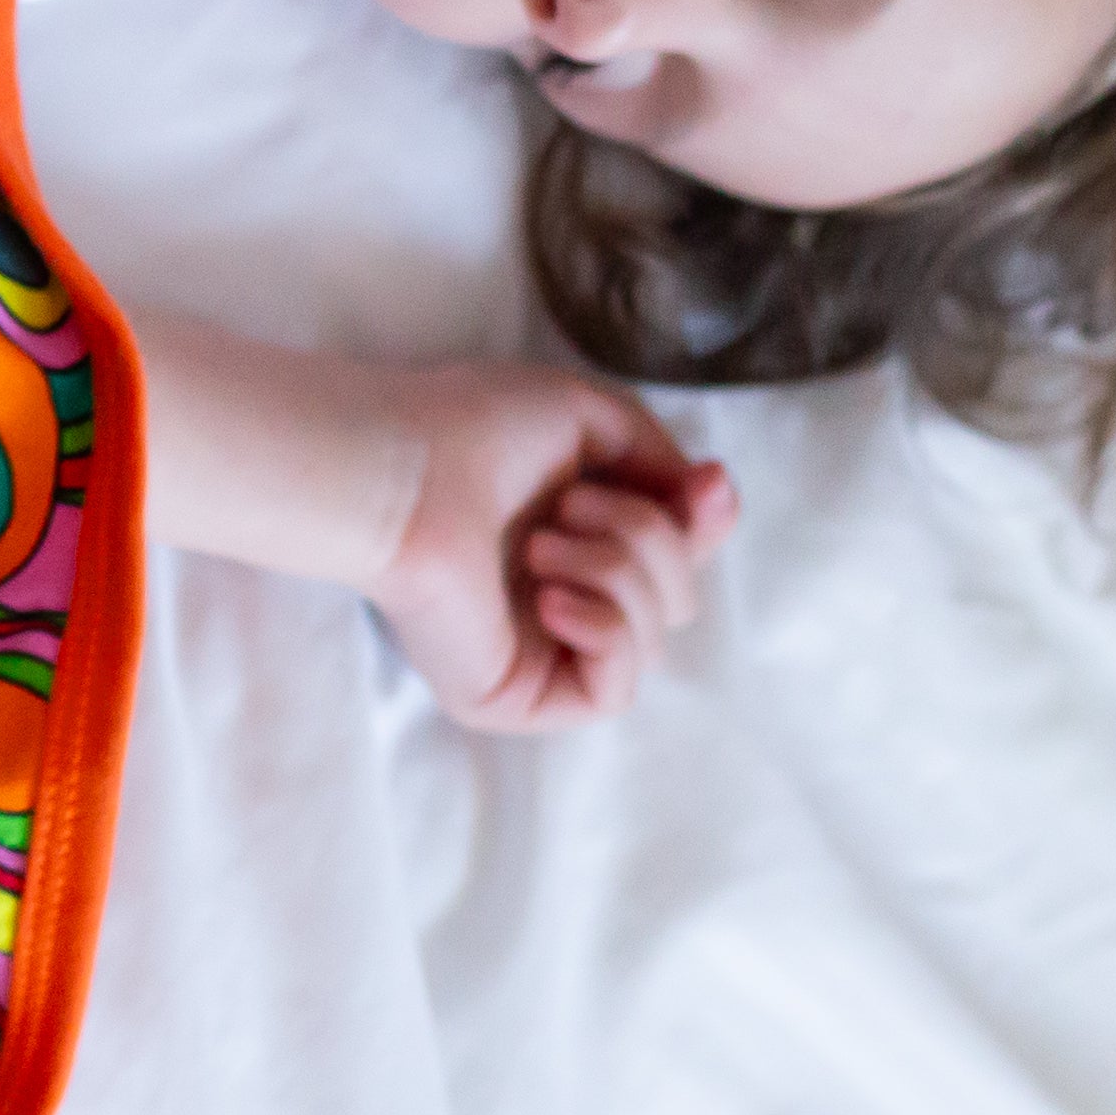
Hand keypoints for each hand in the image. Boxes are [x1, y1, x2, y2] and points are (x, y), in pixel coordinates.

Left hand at [356, 363, 738, 731]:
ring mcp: (537, 651)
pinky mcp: (515, 695)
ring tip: (539, 542)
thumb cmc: (471, 430)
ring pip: (654, 638)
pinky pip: (614, 690)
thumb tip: (713, 499)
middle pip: (678, 596)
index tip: (703, 487)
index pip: (674, 556)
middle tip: (568, 504)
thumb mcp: (591, 418)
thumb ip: (660, 460)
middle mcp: (557, 597)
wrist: (402, 470)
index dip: (700, 527)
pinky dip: (604, 631)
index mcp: (574, 539)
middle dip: (648, 539)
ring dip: (617, 572)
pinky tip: (549, 598)